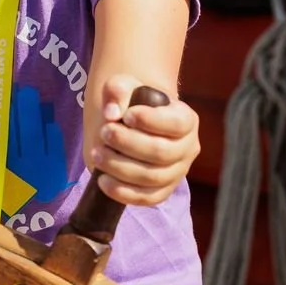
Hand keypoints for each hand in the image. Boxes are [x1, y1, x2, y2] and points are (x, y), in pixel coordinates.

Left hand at [86, 74, 199, 207]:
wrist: (131, 123)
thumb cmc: (132, 102)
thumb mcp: (125, 86)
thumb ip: (117, 90)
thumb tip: (111, 114)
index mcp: (186, 119)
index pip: (176, 123)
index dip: (150, 121)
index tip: (126, 116)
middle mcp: (188, 148)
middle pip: (161, 152)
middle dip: (128, 144)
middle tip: (104, 133)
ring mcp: (178, 172)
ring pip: (153, 177)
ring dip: (121, 167)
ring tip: (97, 154)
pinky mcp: (163, 190)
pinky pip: (148, 198)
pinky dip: (124, 193)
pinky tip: (103, 181)